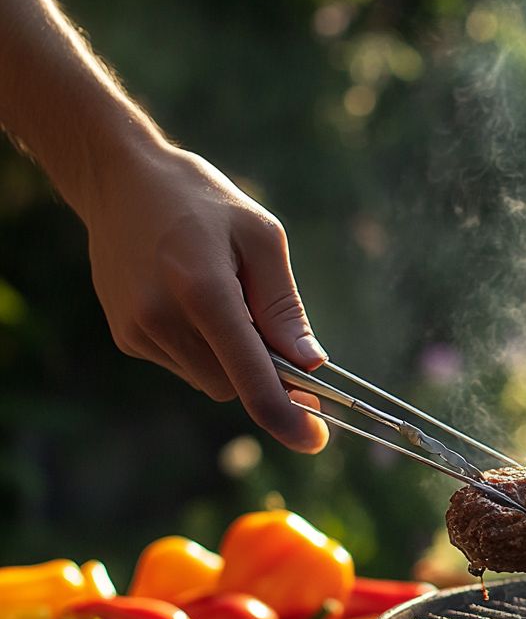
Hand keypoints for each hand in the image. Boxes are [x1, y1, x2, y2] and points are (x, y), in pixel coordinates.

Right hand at [81, 143, 328, 452]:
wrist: (118, 178)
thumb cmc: (202, 200)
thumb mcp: (261, 237)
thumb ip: (285, 307)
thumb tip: (310, 367)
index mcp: (203, 290)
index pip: (251, 378)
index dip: (287, 416)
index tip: (315, 440)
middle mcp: (162, 318)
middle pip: (233, 386)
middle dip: (260, 371)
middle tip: (268, 325)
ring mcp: (137, 330)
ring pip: (209, 380)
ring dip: (230, 358)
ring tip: (217, 293)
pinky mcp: (125, 336)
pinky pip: (182, 364)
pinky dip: (201, 347)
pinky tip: (188, 298)